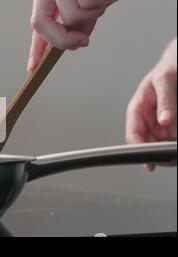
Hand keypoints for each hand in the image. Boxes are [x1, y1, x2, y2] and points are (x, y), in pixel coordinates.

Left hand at [28, 0, 116, 71]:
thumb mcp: (87, 2)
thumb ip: (79, 22)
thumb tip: (77, 42)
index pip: (38, 23)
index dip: (35, 48)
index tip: (32, 67)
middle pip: (41, 24)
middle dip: (64, 39)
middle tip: (83, 41)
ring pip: (72, 16)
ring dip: (94, 13)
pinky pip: (88, 5)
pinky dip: (104, 2)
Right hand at [126, 39, 176, 170]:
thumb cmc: (170, 68)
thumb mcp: (166, 80)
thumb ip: (165, 101)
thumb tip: (163, 120)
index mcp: (137, 109)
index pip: (133, 134)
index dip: (139, 148)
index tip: (149, 159)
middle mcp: (148, 119)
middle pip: (148, 144)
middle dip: (159, 152)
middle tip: (170, 156)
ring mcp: (161, 124)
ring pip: (163, 145)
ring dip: (170, 150)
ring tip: (175, 150)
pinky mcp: (173, 127)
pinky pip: (173, 140)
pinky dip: (175, 145)